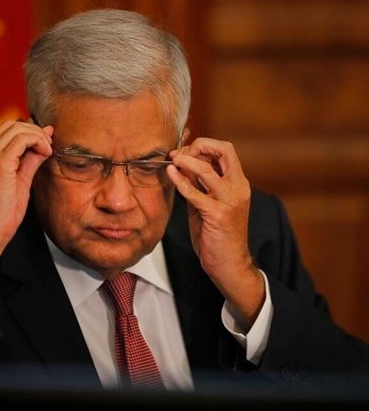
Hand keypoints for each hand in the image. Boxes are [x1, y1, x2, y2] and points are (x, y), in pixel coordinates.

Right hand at [0, 120, 52, 242]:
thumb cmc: (1, 215)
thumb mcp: (18, 181)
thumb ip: (29, 160)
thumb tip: (43, 142)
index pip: (5, 131)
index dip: (28, 131)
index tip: (45, 140)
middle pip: (10, 125)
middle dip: (34, 131)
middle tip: (49, 145)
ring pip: (17, 129)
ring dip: (38, 136)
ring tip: (48, 151)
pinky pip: (22, 139)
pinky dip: (37, 141)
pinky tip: (45, 153)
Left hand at [167, 138, 263, 324]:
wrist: (229, 264)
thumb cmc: (217, 236)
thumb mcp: (206, 205)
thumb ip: (197, 186)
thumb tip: (180, 167)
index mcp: (238, 183)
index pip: (226, 150)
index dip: (204, 145)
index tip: (185, 152)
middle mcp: (238, 188)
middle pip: (224, 151)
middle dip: (199, 146)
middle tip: (180, 154)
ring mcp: (230, 201)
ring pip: (207, 169)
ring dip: (186, 161)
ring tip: (172, 159)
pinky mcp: (218, 215)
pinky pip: (196, 193)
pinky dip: (181, 182)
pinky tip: (171, 175)